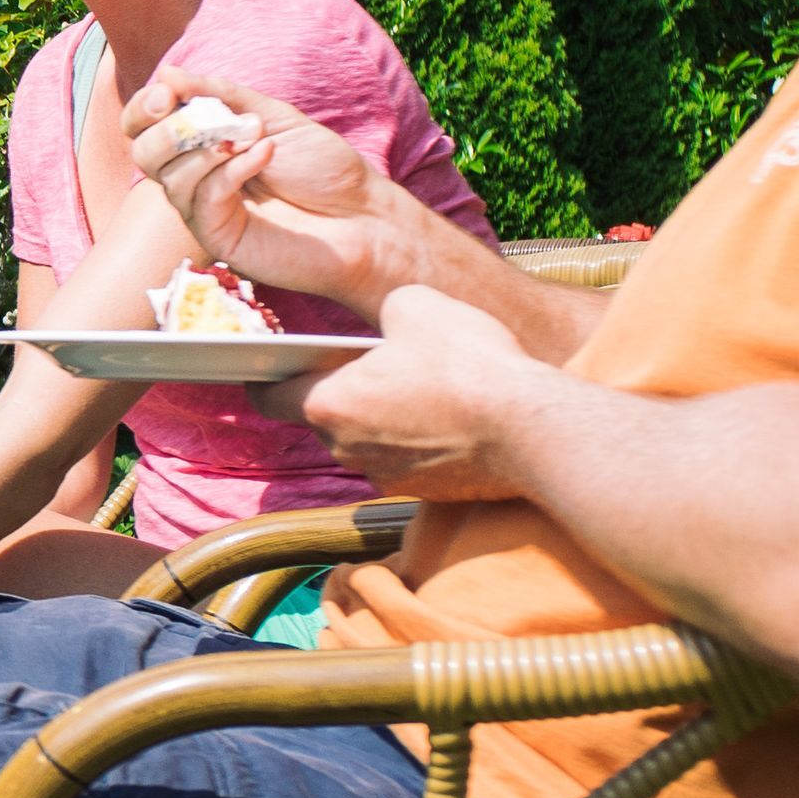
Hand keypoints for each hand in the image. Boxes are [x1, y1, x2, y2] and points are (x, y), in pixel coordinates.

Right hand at [126, 72, 390, 309]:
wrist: (363, 217)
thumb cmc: (323, 169)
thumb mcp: (273, 116)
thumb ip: (221, 95)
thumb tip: (167, 73)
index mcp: (201, 145)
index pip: (142, 127)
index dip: (144, 107)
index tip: (169, 92)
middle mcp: (194, 178)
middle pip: (143, 152)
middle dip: (169, 129)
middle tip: (209, 118)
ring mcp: (204, 210)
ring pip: (168, 176)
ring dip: (208, 147)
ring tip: (255, 136)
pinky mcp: (219, 237)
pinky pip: (203, 198)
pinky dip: (232, 169)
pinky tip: (265, 154)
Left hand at [269, 282, 546, 499]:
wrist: (531, 428)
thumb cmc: (469, 364)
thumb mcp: (415, 304)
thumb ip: (383, 313)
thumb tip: (391, 321)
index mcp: (328, 404)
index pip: (269, 397)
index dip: (267, 378)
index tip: (270, 368)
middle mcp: (346, 448)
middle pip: (324, 417)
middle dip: (342, 393)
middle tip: (374, 365)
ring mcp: (385, 476)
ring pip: (367, 441)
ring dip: (381, 420)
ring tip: (422, 390)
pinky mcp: (423, 493)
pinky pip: (406, 462)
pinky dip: (417, 443)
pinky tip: (450, 419)